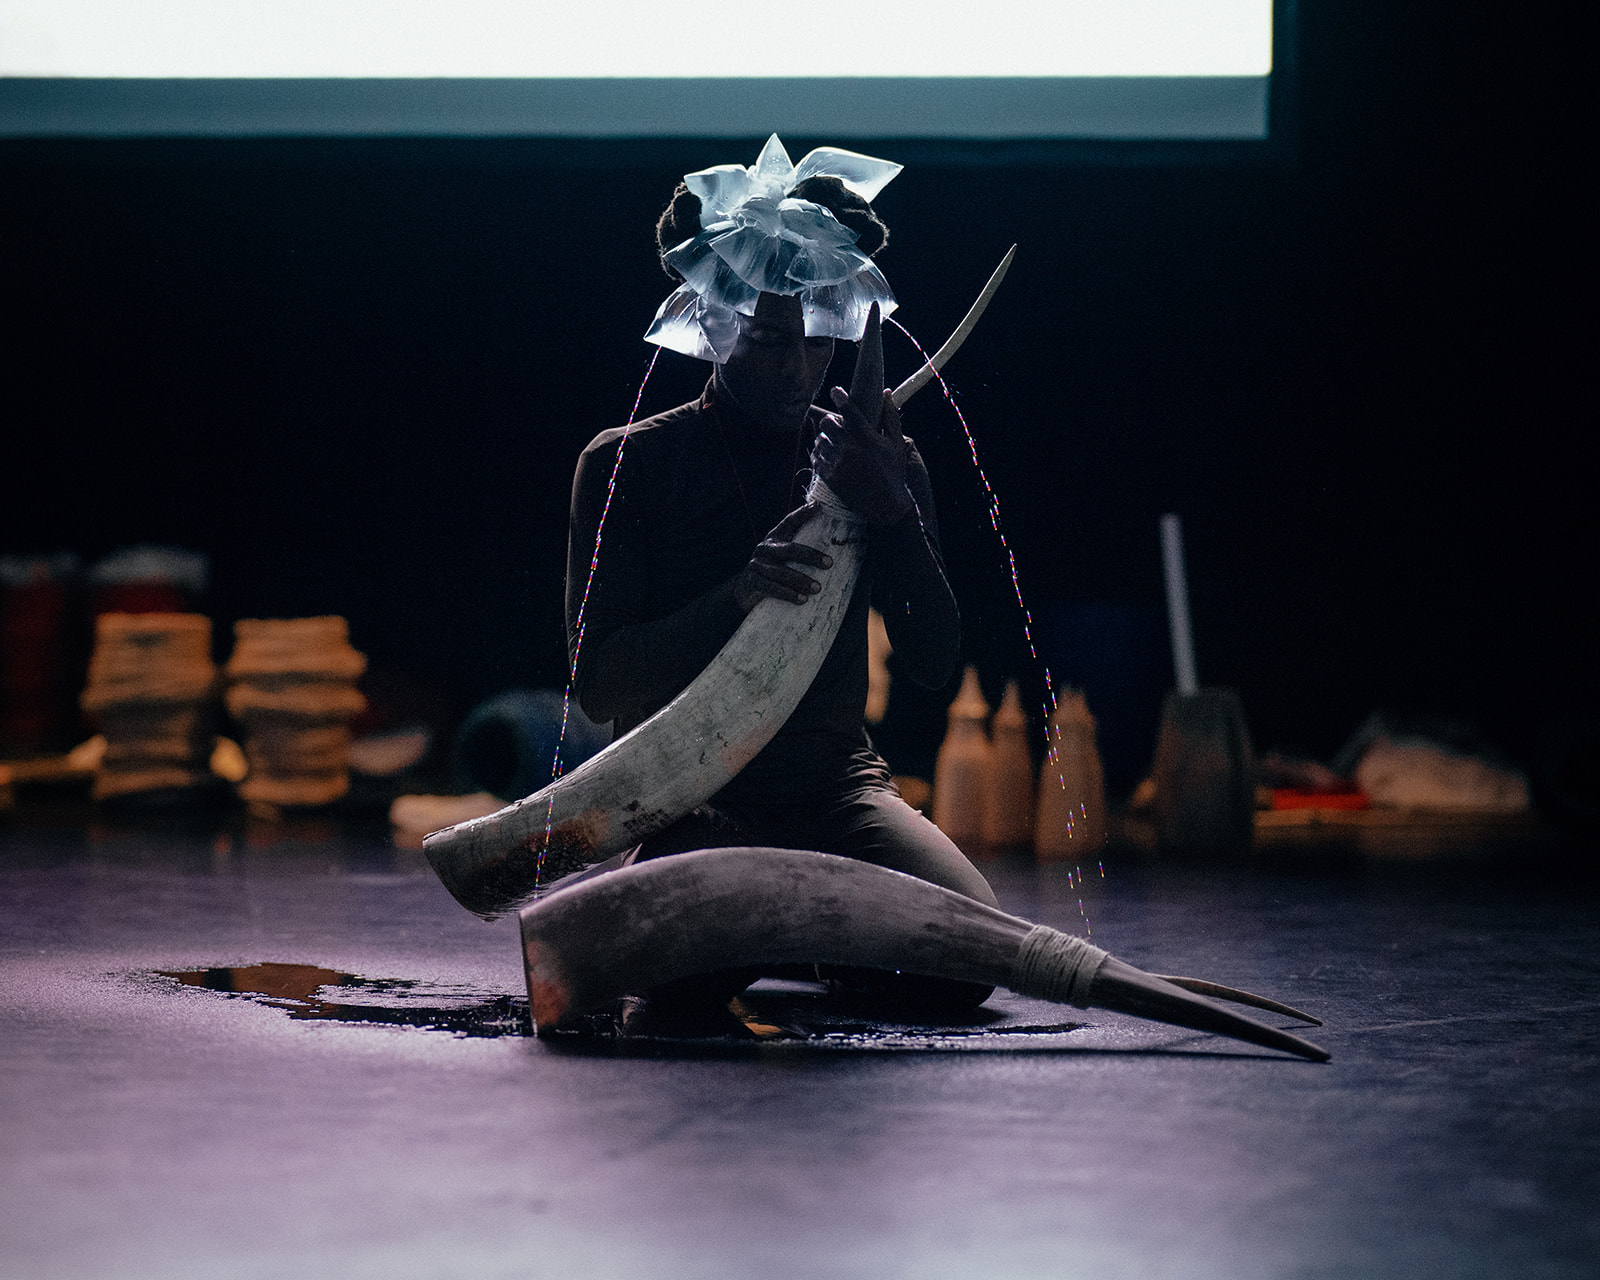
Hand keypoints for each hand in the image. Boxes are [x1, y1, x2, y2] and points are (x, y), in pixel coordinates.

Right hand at [730, 506, 834, 611]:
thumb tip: (833, 551)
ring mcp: (757, 564)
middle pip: (790, 549)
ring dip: (800, 580)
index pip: (789, 522)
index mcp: (774, 538)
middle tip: (829, 563)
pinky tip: (802, 599)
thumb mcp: (782, 557)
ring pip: (781, 572)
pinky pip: (771, 588)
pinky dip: (787, 594)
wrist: (744, 591)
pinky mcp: (752, 581)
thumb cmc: (772, 572)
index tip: (818, 506)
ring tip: (817, 588)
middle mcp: (765, 548)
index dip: (802, 514)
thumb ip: (798, 550)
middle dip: (810, 556)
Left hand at [812, 387, 914, 525]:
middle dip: (830, 422)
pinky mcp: (830, 477)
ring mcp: (837, 463)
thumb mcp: (896, 444)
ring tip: (835, 445)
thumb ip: (890, 417)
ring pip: (819, 441)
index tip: (835, 391)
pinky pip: (815, 459)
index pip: (847, 409)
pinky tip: (830, 457)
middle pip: (826, 423)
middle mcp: (849, 448)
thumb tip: (886, 393)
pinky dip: (820, 456)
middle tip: (837, 427)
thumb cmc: (894, 472)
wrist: (886, 505)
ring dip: (825, 440)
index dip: (839, 396)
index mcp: (866, 437)